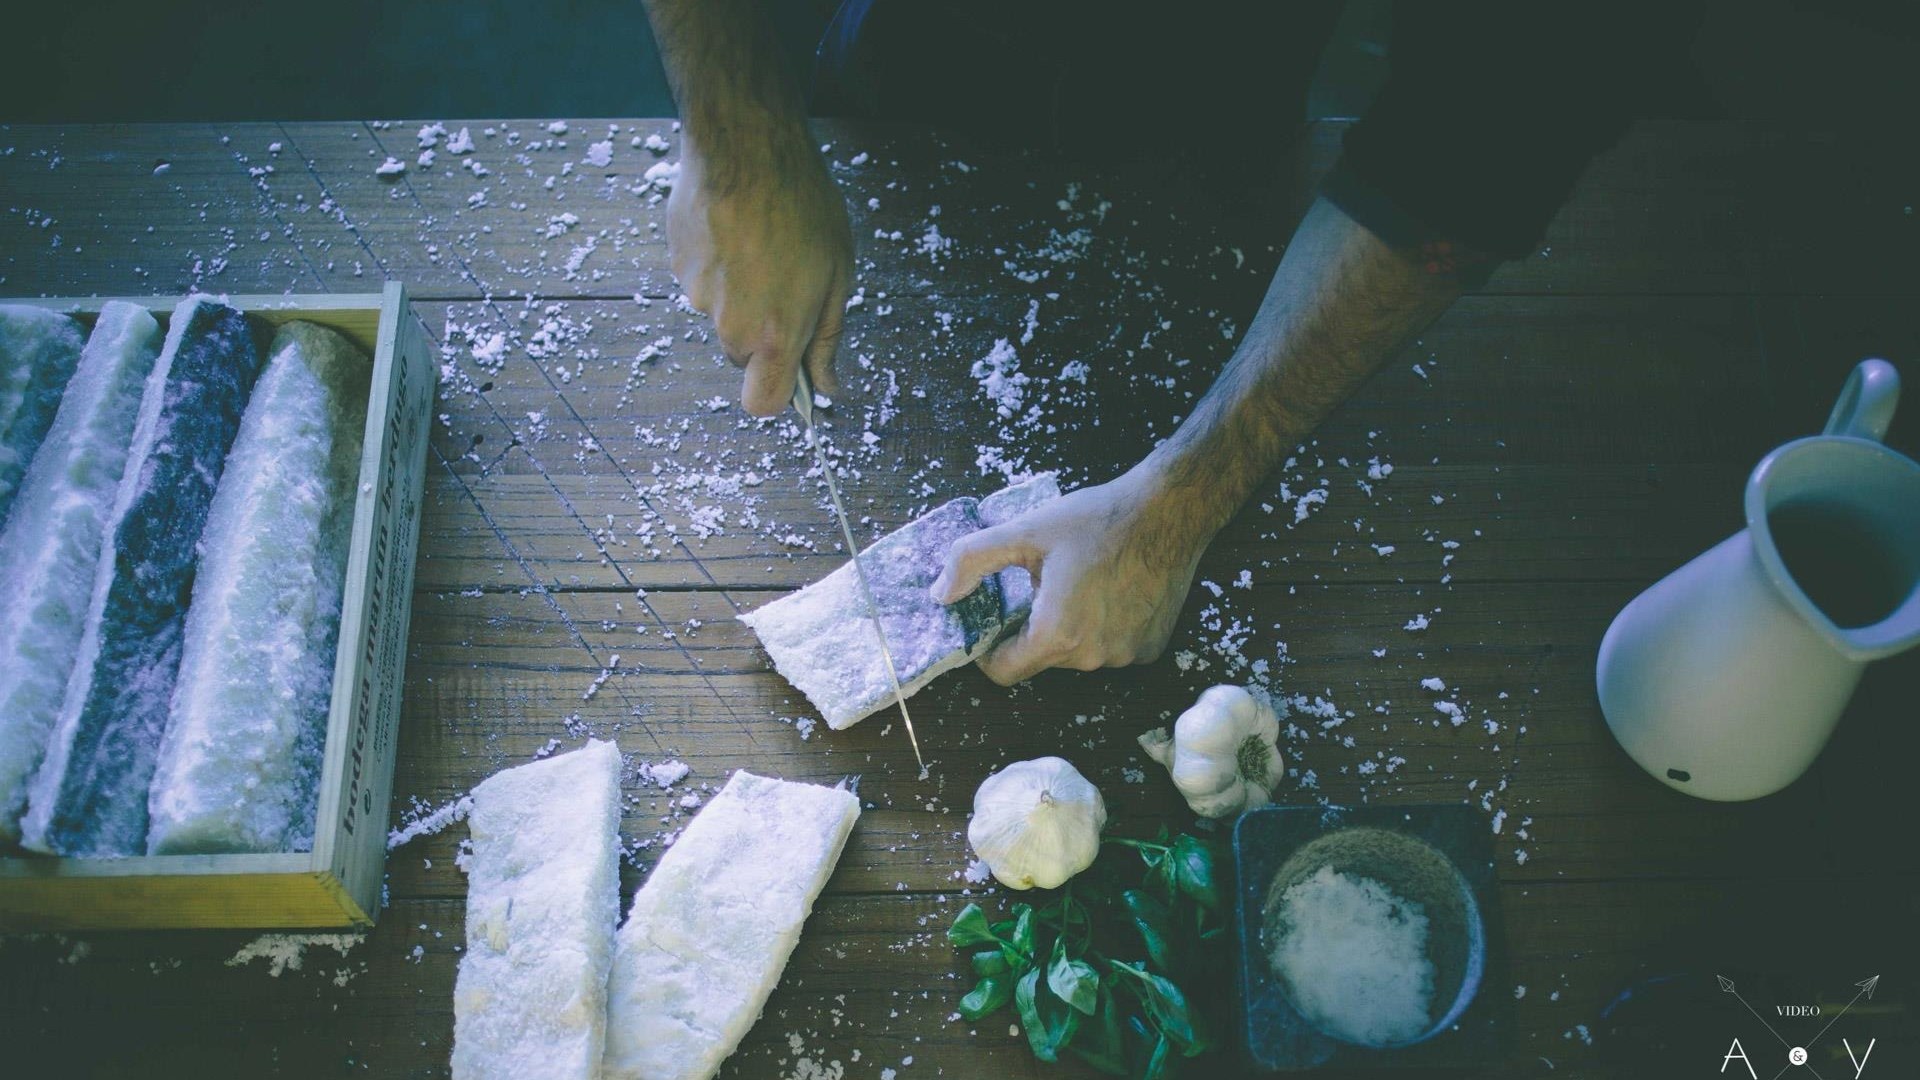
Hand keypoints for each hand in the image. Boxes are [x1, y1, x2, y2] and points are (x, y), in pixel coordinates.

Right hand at [668, 128, 853, 414]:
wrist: (745, 146)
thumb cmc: (802, 208)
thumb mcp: (838, 275)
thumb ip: (827, 338)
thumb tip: (827, 387)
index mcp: (774, 334)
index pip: (761, 404)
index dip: (776, 394)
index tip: (792, 372)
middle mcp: (729, 325)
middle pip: (744, 353)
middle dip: (765, 330)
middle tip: (788, 279)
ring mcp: (698, 296)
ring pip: (723, 313)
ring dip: (742, 290)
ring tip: (762, 242)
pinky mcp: (677, 265)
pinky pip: (703, 280)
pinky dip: (719, 263)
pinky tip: (736, 227)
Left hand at [930, 472, 1212, 684]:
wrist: (1168, 512)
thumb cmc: (1096, 519)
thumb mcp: (1024, 531)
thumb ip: (971, 560)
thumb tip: (940, 594)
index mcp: (1056, 634)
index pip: (1003, 672)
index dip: (988, 650)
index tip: (992, 622)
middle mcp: (1091, 657)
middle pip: (1040, 660)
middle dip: (1031, 630)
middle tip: (1041, 586)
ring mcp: (1124, 657)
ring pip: (1076, 656)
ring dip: (1069, 630)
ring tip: (1081, 585)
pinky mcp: (1149, 650)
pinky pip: (1110, 650)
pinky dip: (1104, 630)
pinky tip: (1112, 593)